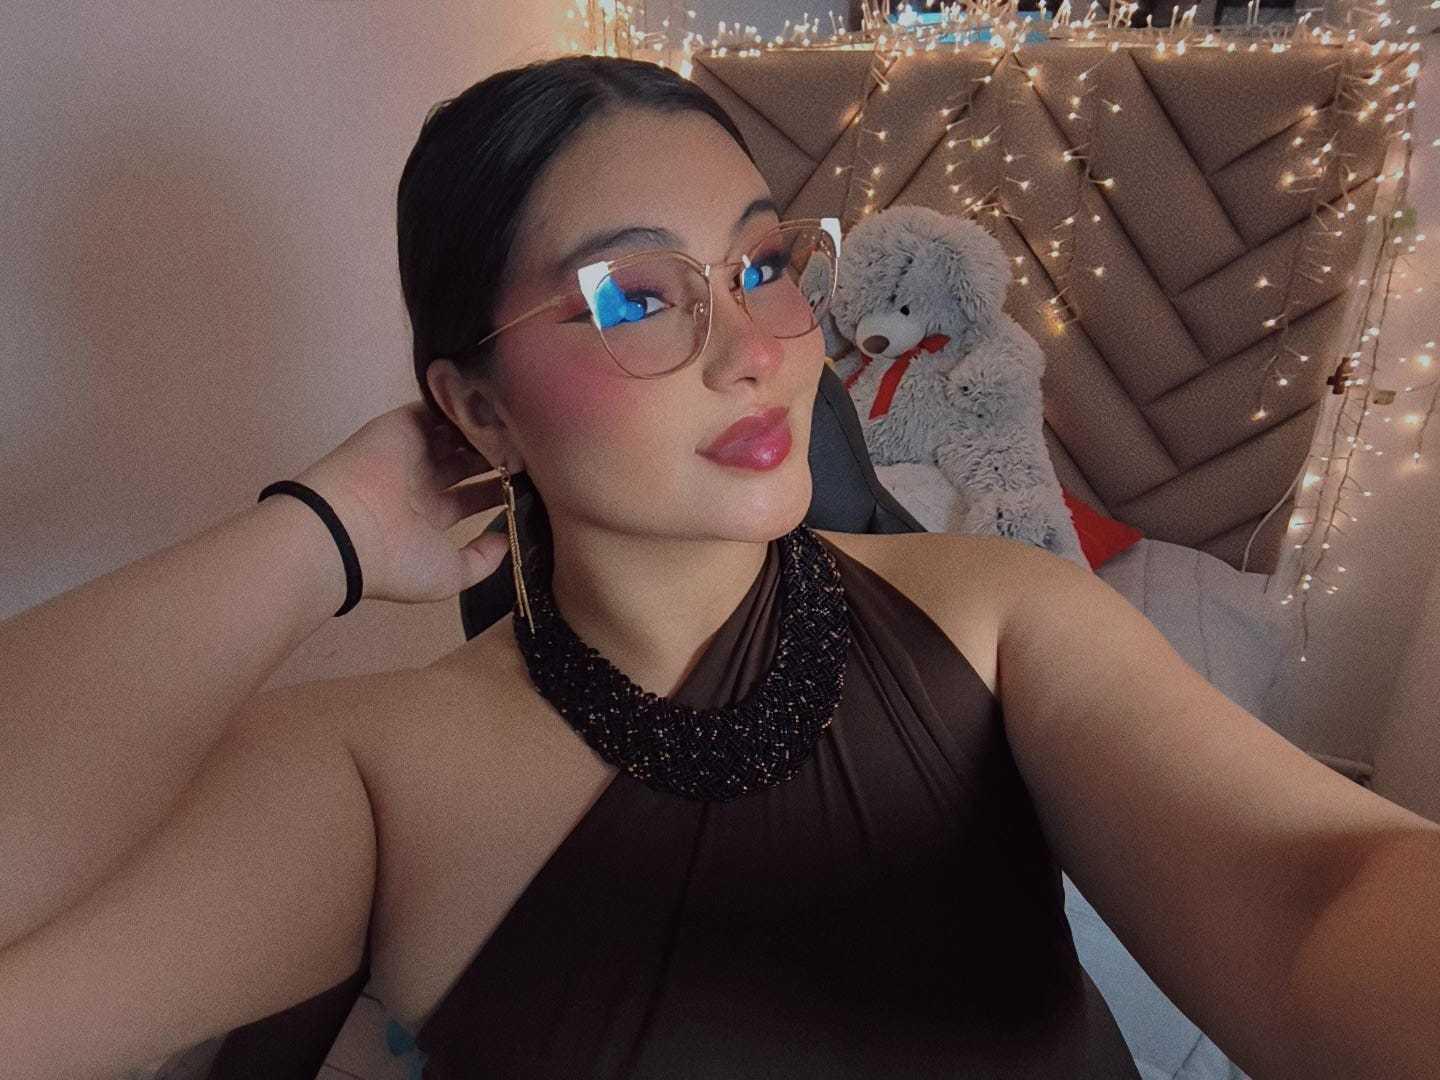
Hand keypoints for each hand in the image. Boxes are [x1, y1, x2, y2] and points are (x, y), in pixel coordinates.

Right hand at [291, 401, 512, 604]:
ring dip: (484, 432)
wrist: (345, 528)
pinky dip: (460, 405)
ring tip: (520, 431)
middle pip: (468, 462)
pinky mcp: (403, 424)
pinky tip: (493, 407)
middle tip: (533, 452)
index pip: (473, 496)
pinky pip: (436, 408)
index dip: (500, 488)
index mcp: (430, 515)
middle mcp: (422, 481)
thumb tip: (506, 541)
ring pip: (456, 434)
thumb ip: (482, 560)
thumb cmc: (397, 559)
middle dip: (498, 457)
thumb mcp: (450, 576)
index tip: (532, 483)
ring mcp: (412, 451)